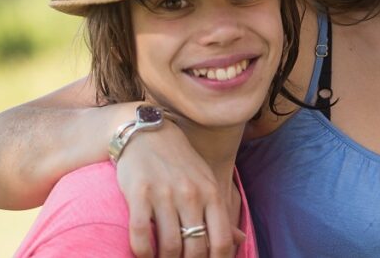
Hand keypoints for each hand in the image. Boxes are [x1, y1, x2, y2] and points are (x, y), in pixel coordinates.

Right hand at [116, 122, 236, 257]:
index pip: (222, 241)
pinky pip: (141, 234)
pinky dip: (142, 252)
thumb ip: (221, 213)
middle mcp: (191, 194)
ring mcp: (165, 194)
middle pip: (195, 249)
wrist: (148, 133)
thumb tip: (240, 241)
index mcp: (211, 193)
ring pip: (170, 246)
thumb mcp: (207, 182)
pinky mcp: (139, 193)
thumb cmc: (181, 163)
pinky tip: (143, 255)